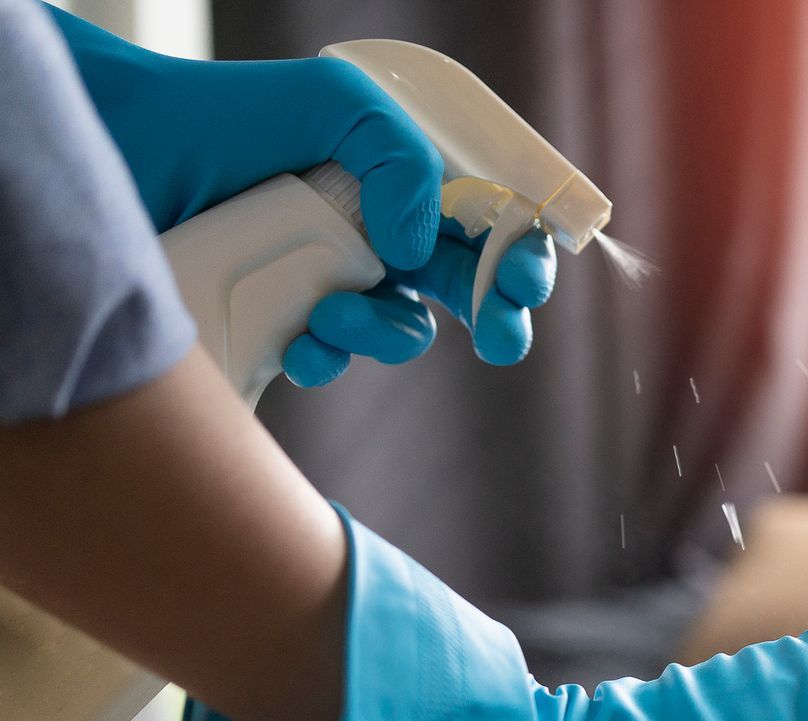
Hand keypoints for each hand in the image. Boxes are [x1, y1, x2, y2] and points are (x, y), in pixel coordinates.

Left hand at [47, 7, 556, 386]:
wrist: (121, 156)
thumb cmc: (220, 116)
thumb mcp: (331, 106)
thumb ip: (401, 156)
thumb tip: (419, 244)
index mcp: (401, 182)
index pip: (487, 223)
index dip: (519, 256)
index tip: (523, 284)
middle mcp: (375, 232)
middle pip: (465, 289)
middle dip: (495, 319)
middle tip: (499, 338)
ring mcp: (331, 282)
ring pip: (401, 334)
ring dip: (384, 336)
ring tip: (333, 317)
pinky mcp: (284, 324)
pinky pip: (332, 363)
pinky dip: (325, 361)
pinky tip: (296, 343)